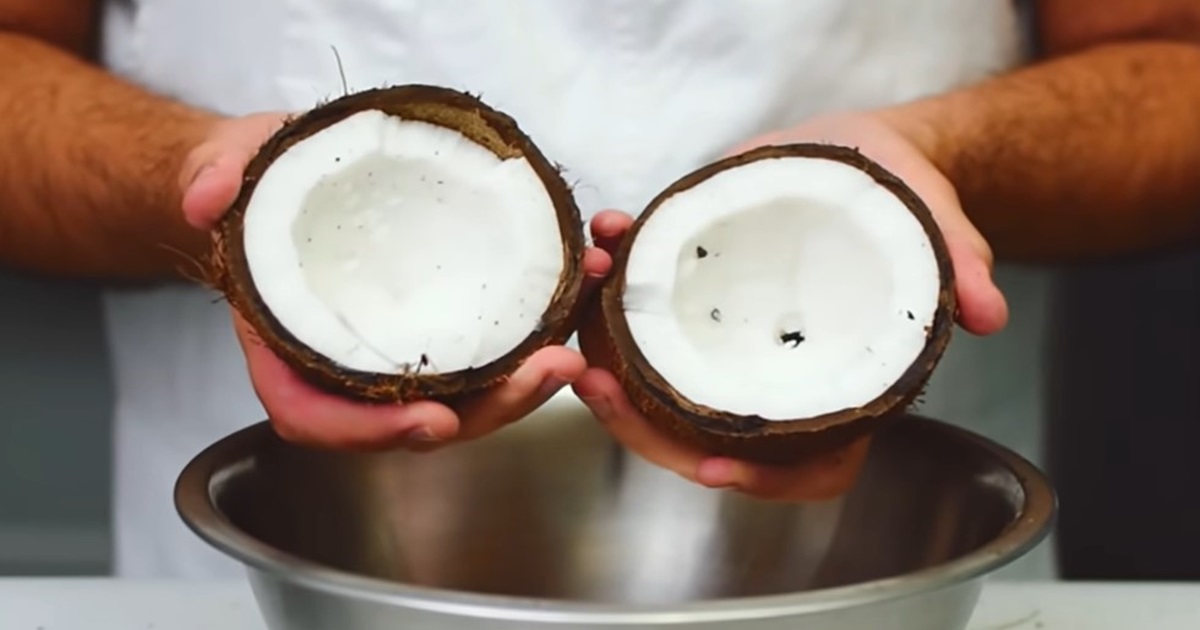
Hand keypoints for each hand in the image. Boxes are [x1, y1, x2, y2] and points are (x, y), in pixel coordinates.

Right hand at [178, 113, 613, 450]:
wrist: (295, 175)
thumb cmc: (261, 185)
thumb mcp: (231, 167)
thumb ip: (214, 178)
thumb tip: (207, 201)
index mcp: (287, 347)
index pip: (316, 415)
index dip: (370, 431)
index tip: (431, 421)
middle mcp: (347, 363)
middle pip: (412, 417)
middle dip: (485, 409)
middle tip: (546, 373)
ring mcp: (396, 350)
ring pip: (461, 395)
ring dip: (522, 385)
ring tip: (572, 351)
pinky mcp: (437, 323)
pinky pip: (485, 349)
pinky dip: (530, 337)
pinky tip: (574, 301)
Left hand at [575, 112, 1006, 500]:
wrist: (863, 152)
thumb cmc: (902, 200)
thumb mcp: (937, 225)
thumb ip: (960, 268)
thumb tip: (990, 315)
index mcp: (830, 382)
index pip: (807, 460)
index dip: (763, 479)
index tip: (716, 469)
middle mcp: (770, 370)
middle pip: (710, 435)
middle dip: (649, 428)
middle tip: (601, 391)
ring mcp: (728, 336)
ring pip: (664, 385)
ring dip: (615, 368)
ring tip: (581, 338)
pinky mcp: (698, 292)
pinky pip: (650, 309)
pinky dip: (619, 282)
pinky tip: (608, 243)